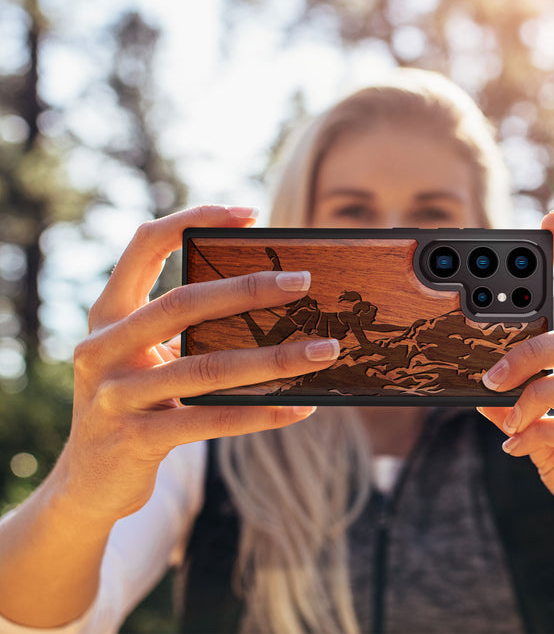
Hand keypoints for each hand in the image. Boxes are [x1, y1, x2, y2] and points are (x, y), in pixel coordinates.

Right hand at [55, 205, 339, 523]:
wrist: (87, 482)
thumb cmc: (133, 403)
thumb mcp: (144, 357)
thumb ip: (184, 330)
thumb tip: (269, 303)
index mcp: (109, 314)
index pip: (145, 245)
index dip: (193, 219)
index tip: (250, 213)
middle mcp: (103, 348)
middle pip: (182, 303)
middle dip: (248, 289)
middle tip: (303, 283)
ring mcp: (115, 395)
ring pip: (206, 367)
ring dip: (274, 358)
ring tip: (324, 350)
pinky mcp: (135, 439)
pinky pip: (211, 420)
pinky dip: (261, 413)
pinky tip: (300, 407)